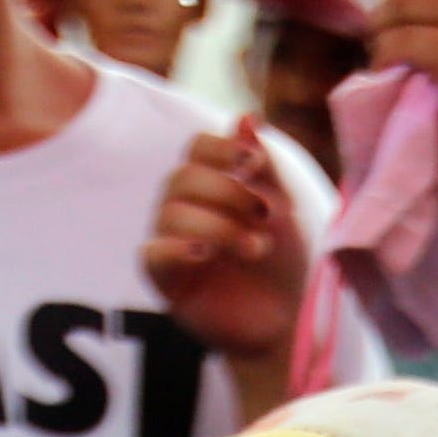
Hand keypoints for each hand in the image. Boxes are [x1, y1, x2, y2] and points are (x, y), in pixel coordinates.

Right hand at [144, 120, 308, 360]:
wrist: (285, 319)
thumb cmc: (285, 262)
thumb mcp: (283, 206)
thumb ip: (263, 166)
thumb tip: (246, 117)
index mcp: (211, 186)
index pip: (196, 148)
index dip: (221, 149)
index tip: (255, 166)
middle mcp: (185, 210)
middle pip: (181, 178)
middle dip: (227, 191)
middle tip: (265, 215)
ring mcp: (172, 245)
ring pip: (170, 213)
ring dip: (219, 225)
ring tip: (256, 248)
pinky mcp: (165, 282)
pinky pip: (152, 253)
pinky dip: (177, 247)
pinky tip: (206, 255)